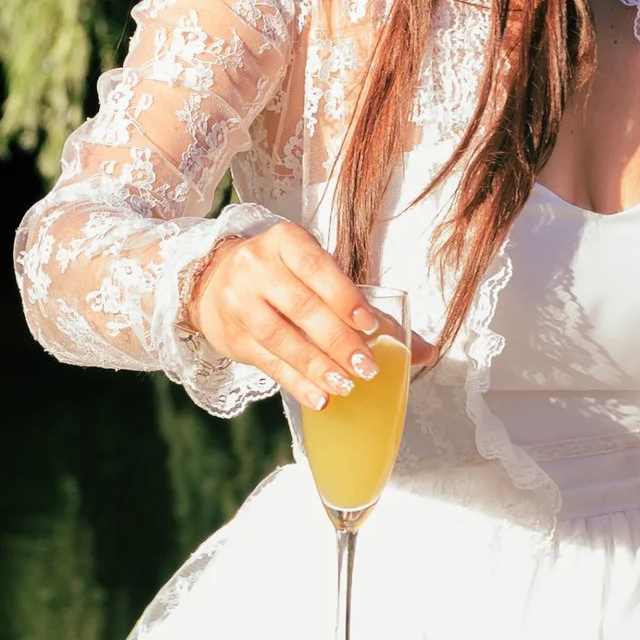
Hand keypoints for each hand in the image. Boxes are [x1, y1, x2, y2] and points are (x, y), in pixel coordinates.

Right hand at [188, 223, 383, 413]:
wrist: (214, 281)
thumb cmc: (284, 277)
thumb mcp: (318, 275)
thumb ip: (369, 310)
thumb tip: (425, 351)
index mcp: (286, 241)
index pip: (316, 267)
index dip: (343, 296)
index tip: (370, 325)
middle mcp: (257, 266)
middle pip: (302, 307)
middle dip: (338, 340)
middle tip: (368, 368)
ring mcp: (239, 301)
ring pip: (282, 338)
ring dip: (317, 366)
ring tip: (346, 386)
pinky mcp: (233, 336)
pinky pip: (269, 363)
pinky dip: (297, 383)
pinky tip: (320, 398)